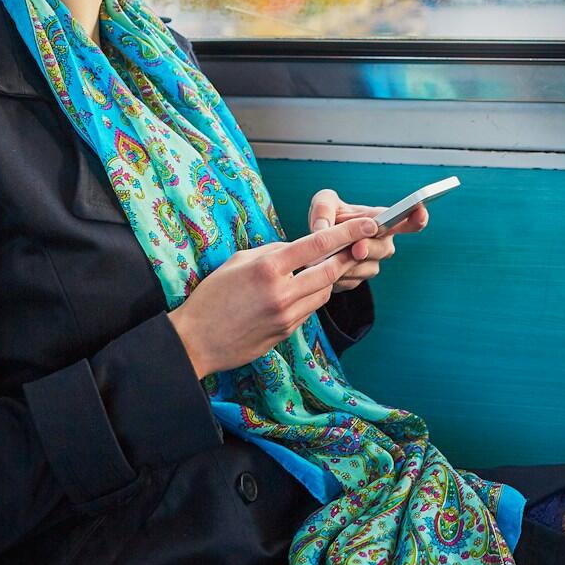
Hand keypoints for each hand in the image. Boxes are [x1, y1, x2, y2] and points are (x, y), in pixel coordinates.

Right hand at [165, 217, 378, 376]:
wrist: (196, 340)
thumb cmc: (212, 296)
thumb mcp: (238, 261)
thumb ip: (272, 252)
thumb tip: (298, 248)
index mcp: (268, 267)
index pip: (318, 244)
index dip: (348, 232)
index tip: (368, 224)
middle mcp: (282, 292)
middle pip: (330, 270)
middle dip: (347, 257)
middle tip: (359, 246)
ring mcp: (286, 315)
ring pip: (324, 292)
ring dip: (329, 278)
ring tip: (327, 266)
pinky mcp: (286, 332)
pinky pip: (310, 310)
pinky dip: (312, 296)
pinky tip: (303, 290)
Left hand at [307, 187, 430, 293]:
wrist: (315, 244)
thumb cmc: (327, 216)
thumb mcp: (323, 202)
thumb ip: (323, 208)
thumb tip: (323, 228)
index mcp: (382, 220)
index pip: (408, 220)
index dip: (417, 217)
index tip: (420, 210)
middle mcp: (382, 243)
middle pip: (384, 248)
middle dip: (371, 248)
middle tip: (357, 249)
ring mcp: (372, 264)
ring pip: (367, 268)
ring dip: (349, 264)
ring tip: (328, 257)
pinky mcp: (357, 280)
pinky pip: (350, 281)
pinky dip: (336, 274)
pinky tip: (324, 266)